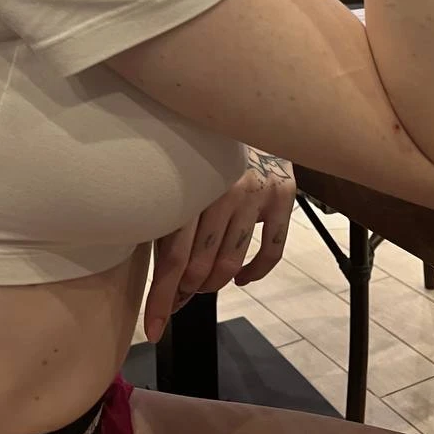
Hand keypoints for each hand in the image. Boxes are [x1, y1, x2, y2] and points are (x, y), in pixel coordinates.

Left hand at [143, 149, 295, 342]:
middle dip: (185, 291)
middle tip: (176, 297)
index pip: (173, 258)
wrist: (245, 103)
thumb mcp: (172, 169)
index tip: (152, 330)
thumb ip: (164, 211)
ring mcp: (258, 192)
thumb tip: (149, 269)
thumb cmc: (195, 143)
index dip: (161, 299)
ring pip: (231, 263)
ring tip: (202, 283)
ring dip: (213, 284)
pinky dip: (254, 272)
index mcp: (188, 183)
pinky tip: (240, 277)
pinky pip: (271, 251)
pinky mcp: (284, 193)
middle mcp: (225, 188)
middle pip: (201, 266)